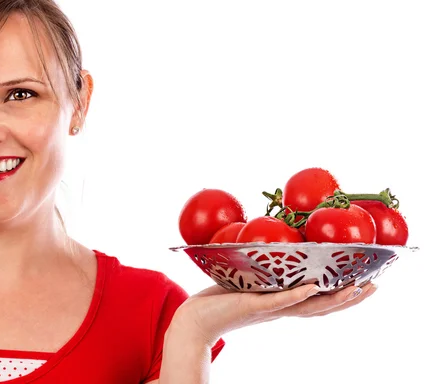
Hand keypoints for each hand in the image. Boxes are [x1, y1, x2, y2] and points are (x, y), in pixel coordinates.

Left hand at [170, 282, 376, 345]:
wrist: (195, 319)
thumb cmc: (220, 300)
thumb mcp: (249, 284)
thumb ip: (264, 273)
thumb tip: (275, 249)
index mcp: (282, 305)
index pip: (319, 302)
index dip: (344, 295)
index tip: (367, 282)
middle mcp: (280, 310)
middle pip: (322, 308)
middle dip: (350, 299)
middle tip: (374, 286)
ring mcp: (268, 309)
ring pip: (306, 308)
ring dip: (332, 299)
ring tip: (354, 288)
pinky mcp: (252, 305)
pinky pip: (277, 302)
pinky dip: (296, 296)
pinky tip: (312, 287)